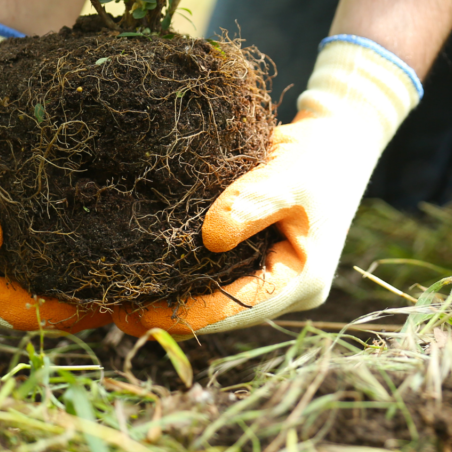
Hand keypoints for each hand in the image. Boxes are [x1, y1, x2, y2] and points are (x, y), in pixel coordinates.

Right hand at [0, 23, 110, 332]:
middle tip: (129, 295)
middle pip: (36, 309)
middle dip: (79, 307)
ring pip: (52, 293)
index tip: (95, 304)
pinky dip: (89, 265)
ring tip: (134, 279)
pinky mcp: (29, 244)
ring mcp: (4, 263)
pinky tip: (125, 252)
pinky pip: (61, 268)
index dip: (52, 314)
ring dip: (89, 291)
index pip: (8, 310)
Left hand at [113, 37, 421, 337]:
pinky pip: (219, 273)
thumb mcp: (289, 175)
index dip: (188, 313)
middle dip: (174, 310)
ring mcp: (273, 274)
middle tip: (116, 309)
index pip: (238, 308)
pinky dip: (185, 272)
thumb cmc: (317, 157)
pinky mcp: (258, 255)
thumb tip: (209, 239)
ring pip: (218, 295)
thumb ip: (252, 203)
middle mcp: (286, 288)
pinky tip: (148, 267)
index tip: (139, 311)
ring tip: (121, 294)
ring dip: (176, 294)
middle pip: (224, 311)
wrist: (336, 137)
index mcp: (302, 280)